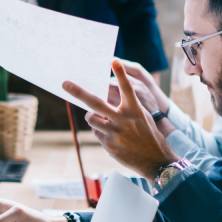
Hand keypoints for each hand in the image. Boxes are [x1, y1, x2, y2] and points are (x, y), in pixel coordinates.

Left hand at [63, 60, 179, 180]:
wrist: (155, 160)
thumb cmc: (148, 135)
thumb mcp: (142, 117)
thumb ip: (126, 106)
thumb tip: (105, 97)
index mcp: (135, 110)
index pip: (127, 89)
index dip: (121, 74)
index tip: (114, 61)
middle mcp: (124, 120)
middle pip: (96, 103)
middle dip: (79, 92)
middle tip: (65, 84)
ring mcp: (115, 133)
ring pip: (92, 118)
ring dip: (93, 117)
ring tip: (103, 121)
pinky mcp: (109, 145)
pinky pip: (97, 132)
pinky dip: (101, 132)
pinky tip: (113, 137)